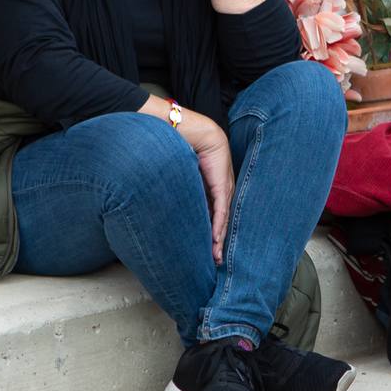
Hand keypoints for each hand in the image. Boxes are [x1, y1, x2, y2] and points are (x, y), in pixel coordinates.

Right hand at [177, 108, 235, 262]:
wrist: (187, 128)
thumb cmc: (178, 147)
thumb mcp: (179, 175)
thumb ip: (179, 191)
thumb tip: (166, 207)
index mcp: (211, 186)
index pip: (214, 215)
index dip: (212, 233)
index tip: (208, 251)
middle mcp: (221, 188)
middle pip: (222, 220)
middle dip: (219, 242)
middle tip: (215, 262)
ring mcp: (224, 185)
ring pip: (224, 219)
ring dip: (219, 239)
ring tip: (216, 257)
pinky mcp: (222, 183)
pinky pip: (221, 208)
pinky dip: (219, 225)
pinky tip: (216, 239)